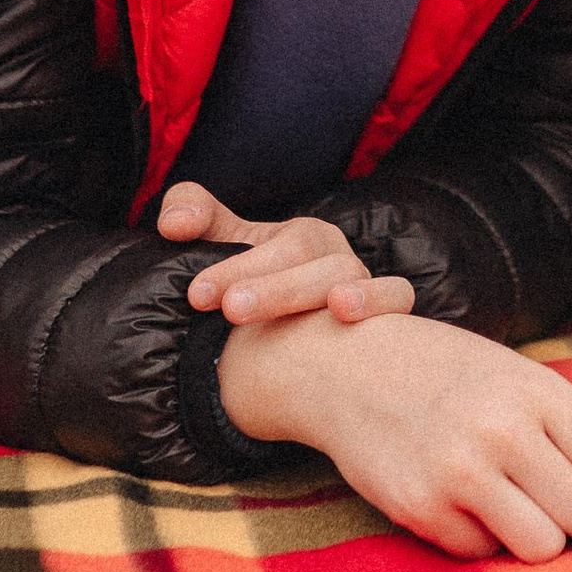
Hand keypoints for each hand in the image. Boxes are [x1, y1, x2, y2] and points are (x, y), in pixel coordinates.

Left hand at [157, 180, 416, 328]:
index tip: (196, 296)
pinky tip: (344, 315)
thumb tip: (175, 224)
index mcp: (298, 238)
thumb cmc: (259, 297)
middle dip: (266, 283)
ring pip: (342, 275)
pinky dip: (377, 298)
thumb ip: (193, 220)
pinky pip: (397, 295)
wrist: (303, 351)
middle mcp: (332, 254)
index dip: (234, 263)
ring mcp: (362, 281)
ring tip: (279, 310)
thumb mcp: (224, 253)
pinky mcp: (390, 309)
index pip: (265, 238)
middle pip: (301, 253)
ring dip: (306, 290)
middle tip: (229, 309)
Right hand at [216, 309, 571, 562]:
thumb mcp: (519, 373)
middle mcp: (500, 431)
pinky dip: (480, 537)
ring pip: (542, 548)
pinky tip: (460, 501)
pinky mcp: (417, 509)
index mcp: (536, 391)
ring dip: (535, 535)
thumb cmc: (448, 372)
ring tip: (514, 504)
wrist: (347, 366)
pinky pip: (483, 555)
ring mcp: (456, 473)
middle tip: (550, 495)